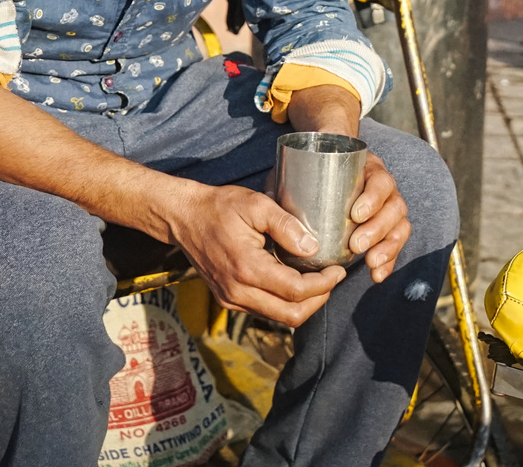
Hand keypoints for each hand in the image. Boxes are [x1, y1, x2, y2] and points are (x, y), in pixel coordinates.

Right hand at [165, 181, 344, 326]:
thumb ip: (286, 226)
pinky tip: (294, 282)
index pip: (296, 291)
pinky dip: (285, 303)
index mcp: (246, 268)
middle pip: (290, 315)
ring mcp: (231, 299)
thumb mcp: (256, 205)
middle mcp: (238, 291)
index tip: (338, 270)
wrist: (184, 217)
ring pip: (278, 318)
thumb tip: (313, 247)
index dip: (323, 285)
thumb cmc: (219, 207)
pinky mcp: (228, 299)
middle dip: (318, 300)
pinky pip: (264, 311)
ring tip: (318, 281)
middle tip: (332, 279)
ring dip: (303, 304)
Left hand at [282, 83, 412, 282]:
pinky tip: (376, 275)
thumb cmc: (314, 169)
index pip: (380, 181)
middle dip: (378, 228)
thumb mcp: (299, 170)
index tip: (355, 214)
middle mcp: (383, 187)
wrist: (330, 166)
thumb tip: (271, 199)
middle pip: (394, 206)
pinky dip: (389, 260)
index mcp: (368, 168)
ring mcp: (388, 207)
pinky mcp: (387, 227)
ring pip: (400, 225)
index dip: (373, 198)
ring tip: (369, 262)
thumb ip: (287, 184)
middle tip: (356, 245)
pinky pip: (395, 244)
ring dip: (388, 246)